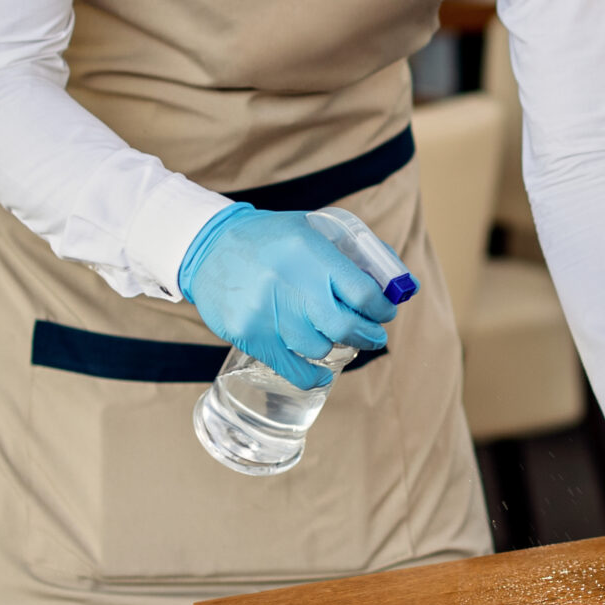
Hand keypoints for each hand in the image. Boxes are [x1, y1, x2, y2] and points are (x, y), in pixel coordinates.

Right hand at [177, 204, 394, 389]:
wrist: (207, 246)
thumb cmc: (269, 238)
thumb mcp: (310, 229)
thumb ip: (351, 254)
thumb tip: (397, 284)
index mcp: (311, 252)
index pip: (363, 292)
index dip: (382, 309)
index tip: (386, 312)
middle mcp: (290, 283)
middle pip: (346, 327)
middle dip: (368, 335)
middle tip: (374, 336)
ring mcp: (268, 313)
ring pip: (320, 348)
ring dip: (335, 345)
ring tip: (335, 337)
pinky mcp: (250, 335)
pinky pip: (292, 368)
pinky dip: (312, 376)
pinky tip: (321, 373)